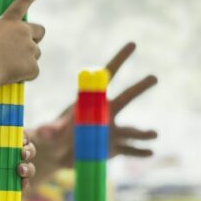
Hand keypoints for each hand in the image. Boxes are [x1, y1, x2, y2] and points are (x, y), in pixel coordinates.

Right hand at [0, 0, 44, 84]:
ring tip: (8, 67)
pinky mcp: (33, 65)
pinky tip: (11, 76)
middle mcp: (23, 31)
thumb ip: (2, 39)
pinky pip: (33, 71)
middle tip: (27, 46)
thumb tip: (9, 52)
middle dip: (36, 37)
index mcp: (8, 21)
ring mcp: (30, 48)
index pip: (23, 2)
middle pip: (40, 31)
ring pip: (35, 54)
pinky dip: (25, 75)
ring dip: (26, 59)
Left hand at [0, 132, 36, 200]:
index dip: (23, 136)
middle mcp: (10, 160)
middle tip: (23, 153)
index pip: (17, 138)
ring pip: (29, 168)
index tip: (21, 138)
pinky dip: (25, 184)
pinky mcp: (13, 189)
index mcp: (1, 148)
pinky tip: (21, 182)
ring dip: (28, 168)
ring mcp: (13, 175)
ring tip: (20, 169)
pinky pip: (24, 186)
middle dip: (29, 151)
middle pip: (28, 151)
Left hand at [29, 42, 157, 182]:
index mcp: (91, 101)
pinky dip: (139, 152)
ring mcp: (111, 131)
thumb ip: (51, 133)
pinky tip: (151, 153)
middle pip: (125, 98)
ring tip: (155, 135)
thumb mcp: (50, 135)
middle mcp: (106, 113)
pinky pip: (129, 150)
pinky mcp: (113, 148)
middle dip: (139, 87)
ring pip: (131, 130)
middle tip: (154, 77)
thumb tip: (44, 132)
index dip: (119, 59)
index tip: (132, 44)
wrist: (58, 155)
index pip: (107, 76)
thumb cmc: (54, 138)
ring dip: (143, 133)